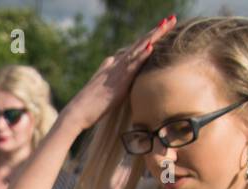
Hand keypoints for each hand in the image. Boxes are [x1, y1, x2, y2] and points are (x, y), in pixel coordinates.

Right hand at [60, 15, 176, 134]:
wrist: (77, 112)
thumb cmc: (89, 106)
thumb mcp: (101, 87)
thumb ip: (108, 75)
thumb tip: (112, 65)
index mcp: (113, 65)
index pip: (135, 49)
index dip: (148, 38)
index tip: (161, 28)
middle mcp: (116, 64)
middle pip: (139, 44)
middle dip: (156, 31)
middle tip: (170, 18)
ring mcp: (117, 71)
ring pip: (138, 50)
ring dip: (153, 36)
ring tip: (167, 24)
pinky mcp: (118, 82)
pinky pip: (132, 66)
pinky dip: (141, 56)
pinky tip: (151, 46)